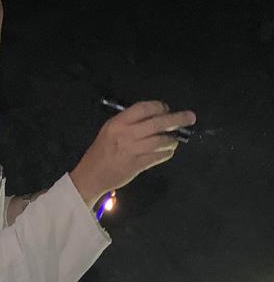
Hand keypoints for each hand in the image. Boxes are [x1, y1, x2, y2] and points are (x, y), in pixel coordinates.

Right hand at [70, 101, 196, 206]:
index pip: (144, 108)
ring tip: (175, 140)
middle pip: (157, 123)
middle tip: (190, 117)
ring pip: (160, 140)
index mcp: (118, 123)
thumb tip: (154, 115)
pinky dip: (166, 153)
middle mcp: (126, 134)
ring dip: (172, 139)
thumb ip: (129, 122)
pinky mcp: (137, 165)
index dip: (159, 107)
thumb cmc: (101, 150)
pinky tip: (168, 151)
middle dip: (177, 119)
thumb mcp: (109, 129)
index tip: (166, 109)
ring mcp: (132, 150)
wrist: (92, 174)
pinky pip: (158, 156)